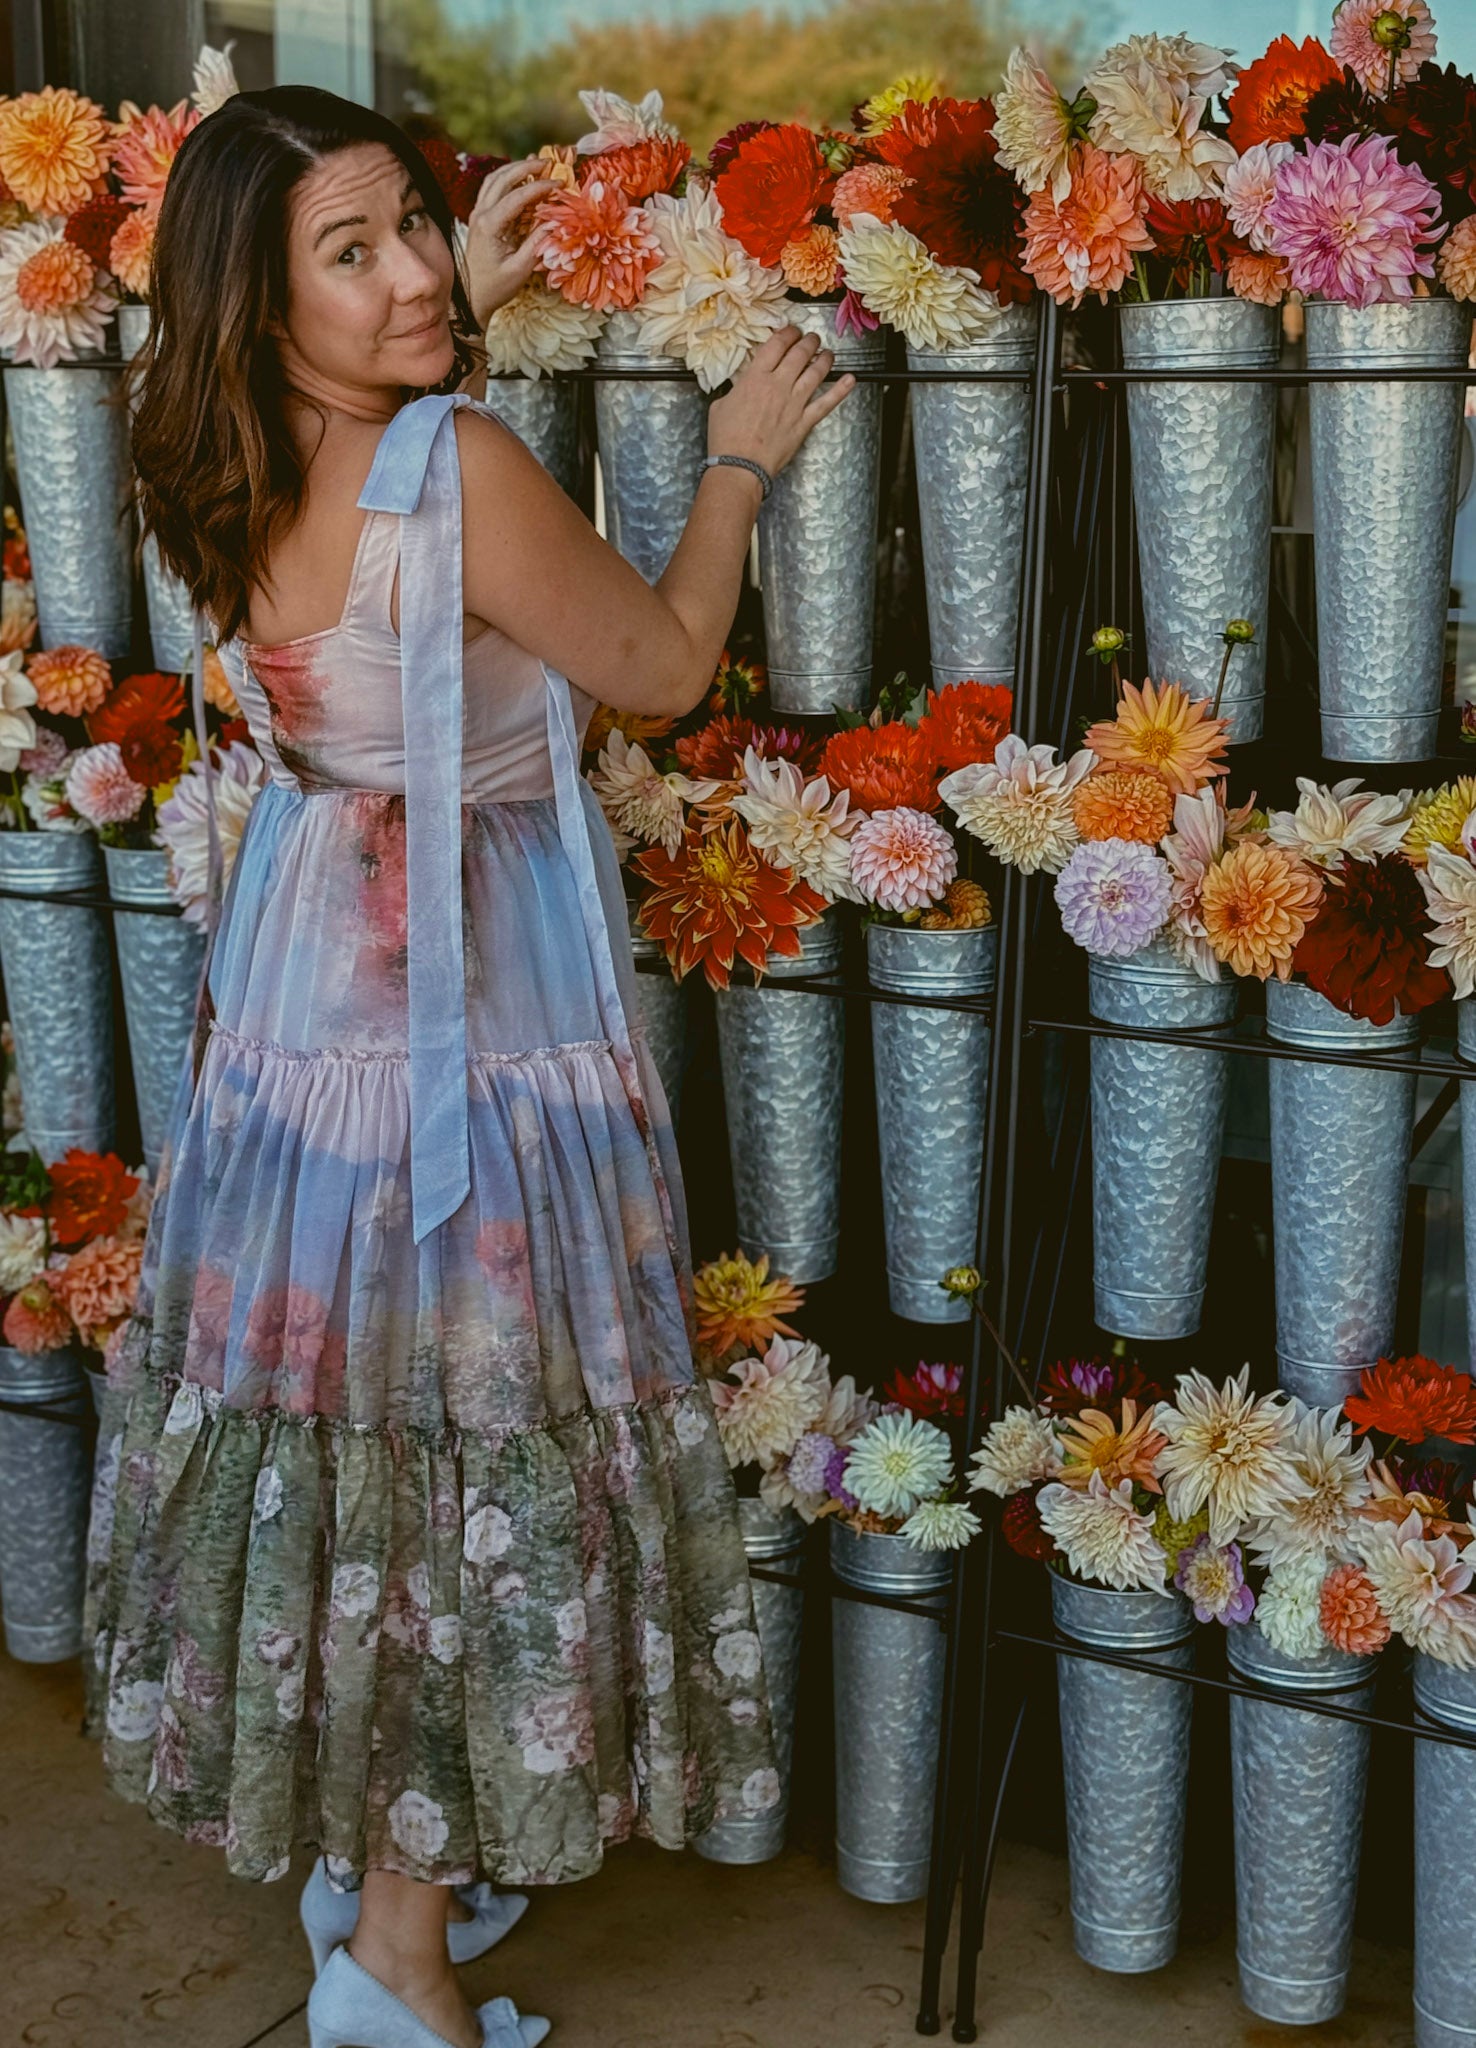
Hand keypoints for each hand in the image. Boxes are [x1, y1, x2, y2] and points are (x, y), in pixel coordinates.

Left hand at [463, 157, 562, 327]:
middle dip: (526, 167)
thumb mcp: (520, 269)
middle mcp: (480, 214)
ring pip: (494, 179)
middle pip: (502, 178)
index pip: (518, 196)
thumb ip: (537, 243)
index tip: (559, 184)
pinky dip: (507, 179)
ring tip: (535, 165)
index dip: (540, 187)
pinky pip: (491, 189)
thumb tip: (554, 222)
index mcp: (490, 226)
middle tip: (548, 163)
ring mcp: (477, 214)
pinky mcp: (479, 218)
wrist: (471, 298)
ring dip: (515, 168)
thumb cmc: (495, 288)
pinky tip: (520, 179)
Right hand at [706, 324, 856, 478]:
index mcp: (755, 377)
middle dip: (809, 341)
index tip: (792, 330)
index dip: (788, 332)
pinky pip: (826, 403)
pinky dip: (840, 391)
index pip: (777, 344)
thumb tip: (741, 386)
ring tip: (828, 353)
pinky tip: (850, 380)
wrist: (740, 466)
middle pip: (800, 353)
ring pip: (816, 372)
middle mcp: (778, 385)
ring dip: (824, 359)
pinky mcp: (804, 422)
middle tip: (812, 338)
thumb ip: (736, 389)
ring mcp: (794, 403)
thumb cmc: (726, 438)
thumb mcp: (721, 404)